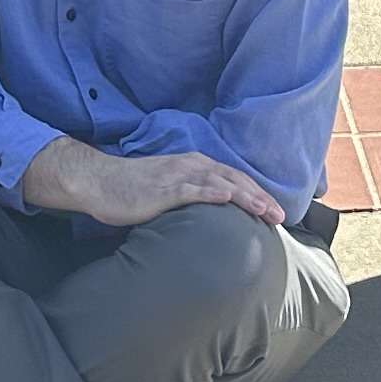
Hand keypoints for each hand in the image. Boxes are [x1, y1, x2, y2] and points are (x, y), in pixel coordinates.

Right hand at [23, 138, 283, 230]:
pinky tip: (228, 199)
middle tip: (280, 216)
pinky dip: (212, 193)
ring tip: (265, 212)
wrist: (99, 181)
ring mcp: (177, 176)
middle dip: (259, 197)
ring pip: (220, 183)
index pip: (233, 178)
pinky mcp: (163, 189)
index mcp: (193, 165)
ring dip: (246, 197)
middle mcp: (190, 165)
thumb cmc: (131, 189)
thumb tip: (208, 216)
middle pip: (234, 179)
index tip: (274, 209)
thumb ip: (189, 197)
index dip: (256, 193)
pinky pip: (192, 190)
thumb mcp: (167, 190)